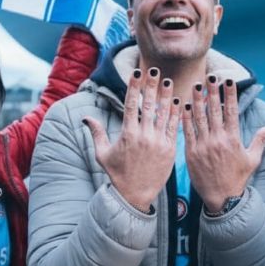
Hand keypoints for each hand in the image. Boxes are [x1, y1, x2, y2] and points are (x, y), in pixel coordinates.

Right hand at [85, 68, 180, 211]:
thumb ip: (96, 133)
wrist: (134, 196)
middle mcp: (143, 136)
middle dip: (152, 85)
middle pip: (148, 104)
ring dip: (166, 95)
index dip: (134, 87)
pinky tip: (178, 101)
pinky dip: (176, 113)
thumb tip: (86, 118)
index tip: (136, 72)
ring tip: (169, 81)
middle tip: (155, 69)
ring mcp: (158, 142)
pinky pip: (174, 127)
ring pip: (164, 113)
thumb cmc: (117, 175)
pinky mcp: (169, 149)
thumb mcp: (102, 154)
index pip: (131, 104)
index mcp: (127, 134)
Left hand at [183, 75, 264, 212]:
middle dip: (212, 92)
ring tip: (196, 85)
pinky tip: (183, 104)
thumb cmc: (238, 178)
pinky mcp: (191, 152)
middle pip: (214, 111)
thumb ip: (260, 140)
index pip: (231, 112)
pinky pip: (187, 130)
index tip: (228, 81)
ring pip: (199, 118)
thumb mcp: (253, 159)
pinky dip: (185, 117)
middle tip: (210, 76)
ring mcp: (203, 146)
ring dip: (197, 100)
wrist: (221, 198)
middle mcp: (218, 140)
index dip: (229, 95)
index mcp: (233, 139)